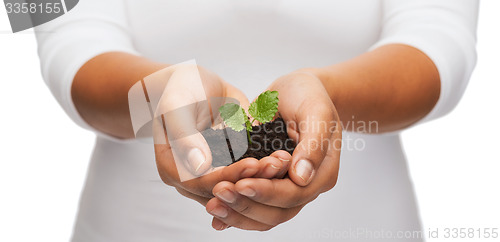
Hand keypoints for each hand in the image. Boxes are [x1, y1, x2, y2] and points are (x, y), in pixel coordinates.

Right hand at [152, 64, 289, 204]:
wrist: (196, 83)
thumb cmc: (181, 89)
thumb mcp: (177, 106)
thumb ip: (185, 136)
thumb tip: (199, 166)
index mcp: (172, 168)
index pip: (201, 182)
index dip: (228, 175)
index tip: (253, 163)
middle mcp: (193, 178)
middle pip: (224, 188)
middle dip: (252, 178)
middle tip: (277, 164)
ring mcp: (214, 174)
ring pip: (239, 184)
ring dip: (263, 176)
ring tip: (283, 160)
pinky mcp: (231, 165)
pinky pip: (249, 172)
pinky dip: (266, 167)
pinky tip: (284, 157)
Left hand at [206, 71, 341, 229]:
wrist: (299, 91)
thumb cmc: (309, 96)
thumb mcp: (316, 111)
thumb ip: (313, 143)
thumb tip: (301, 177)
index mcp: (322, 173)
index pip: (293, 194)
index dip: (266, 192)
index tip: (240, 184)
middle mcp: (305, 186)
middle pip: (277, 213)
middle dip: (246, 205)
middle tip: (219, 192)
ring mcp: (286, 188)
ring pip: (263, 216)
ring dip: (237, 213)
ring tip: (212, 204)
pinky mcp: (269, 184)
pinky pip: (254, 207)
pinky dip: (236, 214)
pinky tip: (216, 217)